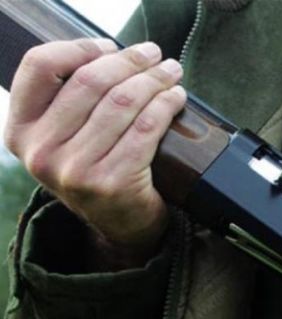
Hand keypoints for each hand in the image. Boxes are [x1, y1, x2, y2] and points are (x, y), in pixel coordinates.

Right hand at [4, 38, 187, 260]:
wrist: (120, 226)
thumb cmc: (97, 171)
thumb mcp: (65, 140)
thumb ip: (70, 102)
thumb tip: (112, 53)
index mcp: (22, 131)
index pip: (39, 66)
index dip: (78, 48)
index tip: (110, 46)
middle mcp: (42, 151)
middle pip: (89, 80)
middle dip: (129, 61)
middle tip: (153, 54)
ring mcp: (76, 170)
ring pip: (122, 102)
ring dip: (154, 80)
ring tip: (171, 71)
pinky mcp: (112, 182)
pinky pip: (146, 128)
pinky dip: (165, 106)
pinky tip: (176, 97)